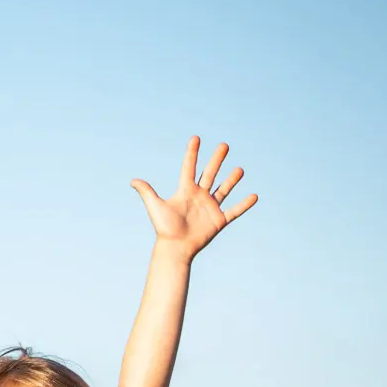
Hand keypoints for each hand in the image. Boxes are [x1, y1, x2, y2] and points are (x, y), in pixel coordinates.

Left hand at [131, 137, 256, 261]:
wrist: (175, 248)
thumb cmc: (164, 229)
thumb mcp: (155, 207)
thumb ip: (147, 192)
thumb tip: (132, 181)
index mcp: (185, 190)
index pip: (189, 167)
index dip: (192, 153)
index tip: (196, 137)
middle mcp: (199, 196)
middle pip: (209, 173)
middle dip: (216, 159)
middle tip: (224, 145)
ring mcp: (210, 208)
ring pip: (223, 189)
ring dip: (232, 179)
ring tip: (240, 169)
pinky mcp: (219, 220)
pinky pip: (234, 211)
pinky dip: (244, 205)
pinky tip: (254, 196)